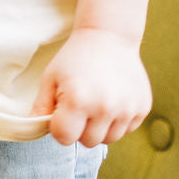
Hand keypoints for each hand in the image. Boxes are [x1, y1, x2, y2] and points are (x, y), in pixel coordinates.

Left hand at [31, 27, 151, 147]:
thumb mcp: (51, 78)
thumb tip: (35, 129)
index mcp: (78, 101)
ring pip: (109, 139)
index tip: (63, 109)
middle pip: (88, 142)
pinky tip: (113, 98)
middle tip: (81, 104)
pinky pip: (126, 129)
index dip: (60, 126)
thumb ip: (41, 107)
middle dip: (81, 128)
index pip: (64, 138)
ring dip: (101, 127)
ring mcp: (127, 109)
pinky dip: (118, 120)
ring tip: (97, 101)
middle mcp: (105, 108)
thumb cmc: (75, 57)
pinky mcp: (143, 108)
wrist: (109, 36)